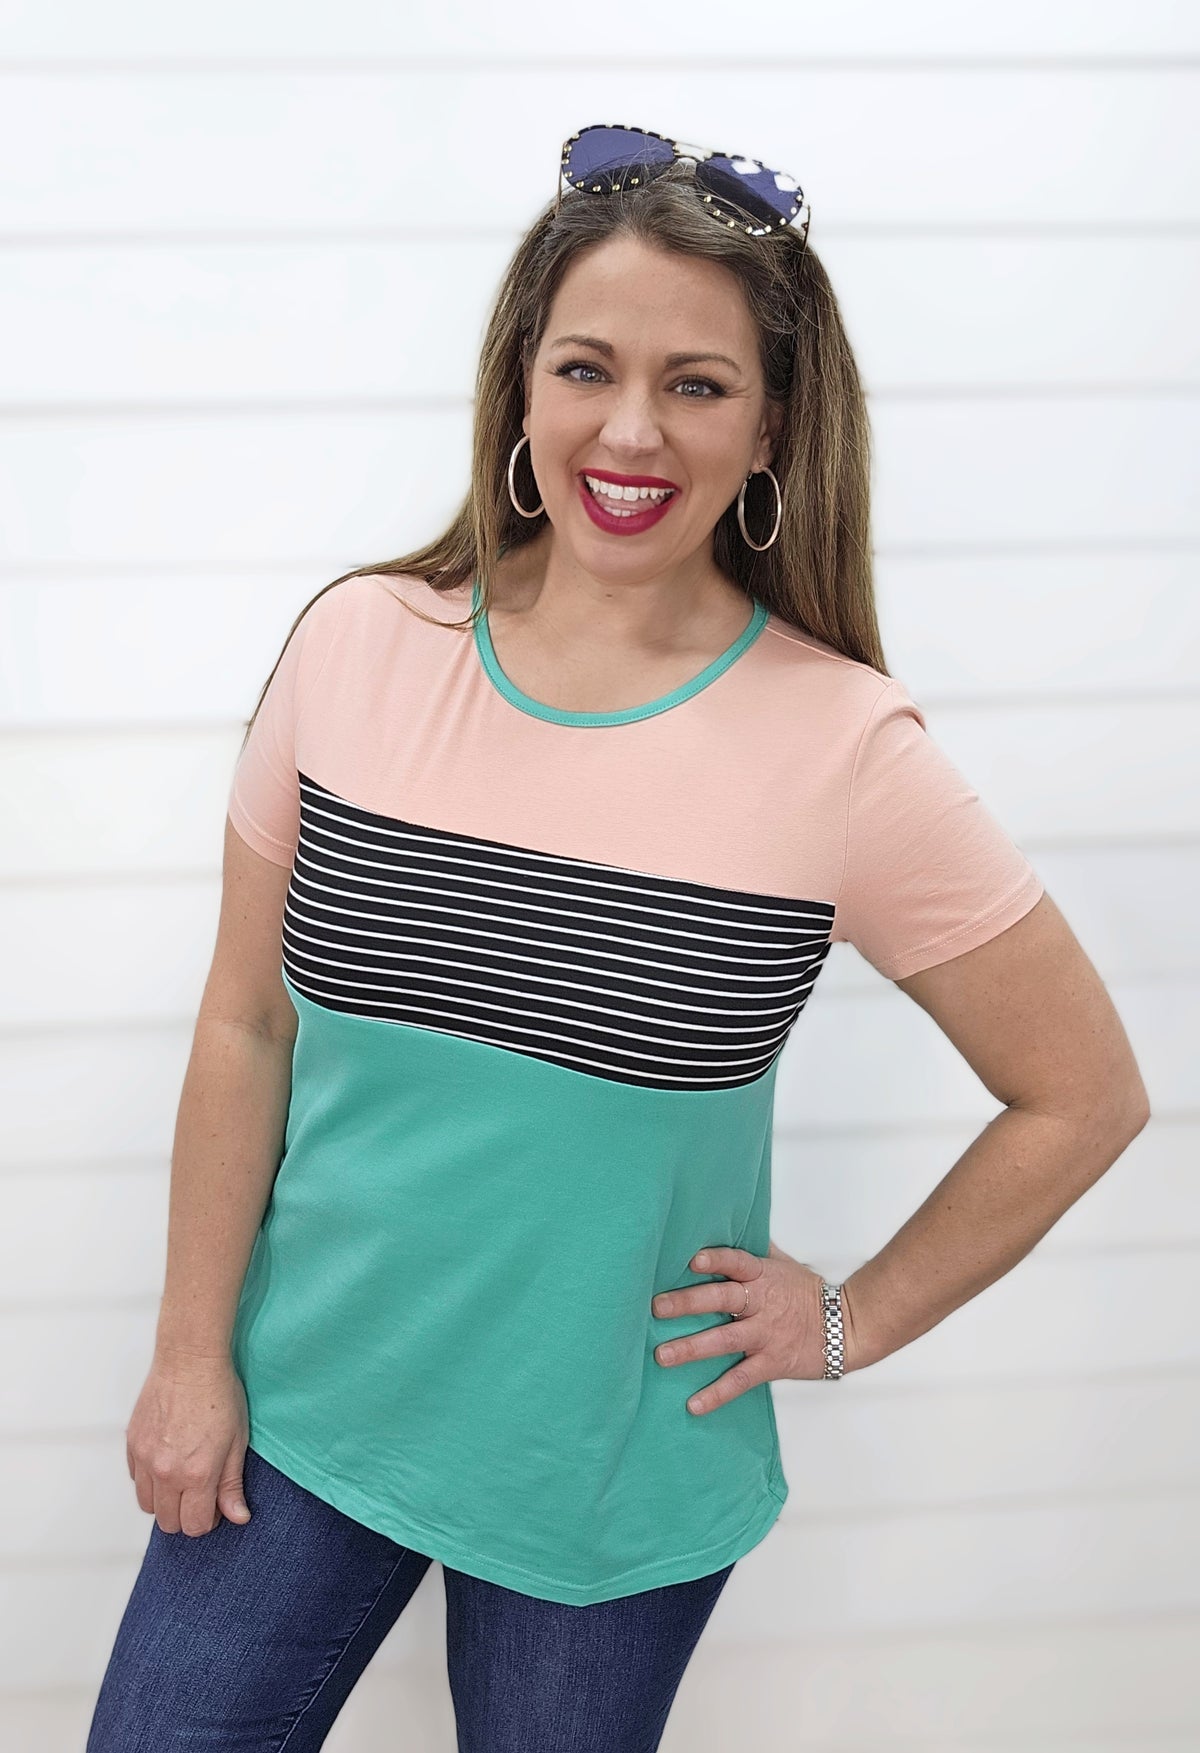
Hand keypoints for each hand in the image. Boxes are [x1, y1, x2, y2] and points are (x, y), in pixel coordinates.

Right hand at [125, 1349, 252, 1535]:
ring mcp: (145, 1459)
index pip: (193, 1526)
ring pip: (147, 1505)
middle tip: (200, 1492)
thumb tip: (238, 1517)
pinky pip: (136, 1480)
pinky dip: (150, 1480)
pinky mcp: (132, 1445)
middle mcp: (166, 1472)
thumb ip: (232, 1485)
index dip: (207, 1520)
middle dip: (185, 1514)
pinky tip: (167, 1459)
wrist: (190, 1361)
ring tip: (183, 1477)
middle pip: (168, 1522)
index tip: (214, 1505)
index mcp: (197, 1474)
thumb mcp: (237, 1442)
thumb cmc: (219, 1395)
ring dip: (165, 1500)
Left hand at [650, 1238, 848, 1414]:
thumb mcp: (784, 1265)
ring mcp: (765, 1335)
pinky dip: (717, 1393)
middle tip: (657, 1307)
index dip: (717, 1260)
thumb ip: (755, 1250)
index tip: (692, 1259)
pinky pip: (740, 1379)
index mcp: (763, 1277)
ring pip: (724, 1340)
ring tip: (662, 1356)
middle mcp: (761, 1304)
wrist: (847, 1326)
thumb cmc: (809, 1293)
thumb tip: (729, 1223)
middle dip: (688, 1303)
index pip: (737, 1263)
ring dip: (691, 1348)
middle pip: (722, 1299)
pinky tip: (694, 1404)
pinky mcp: (771, 1363)